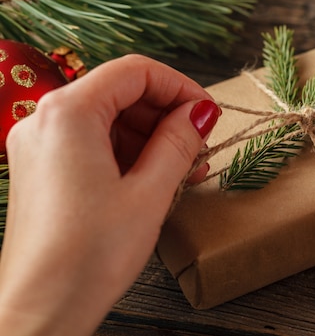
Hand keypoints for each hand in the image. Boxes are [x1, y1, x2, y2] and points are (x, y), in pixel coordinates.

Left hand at [0, 55, 219, 335]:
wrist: (40, 309)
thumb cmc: (90, 254)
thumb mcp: (149, 192)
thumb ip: (179, 141)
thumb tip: (201, 110)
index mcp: (68, 113)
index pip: (134, 72)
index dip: (179, 86)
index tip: (207, 112)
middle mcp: (45, 120)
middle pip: (120, 93)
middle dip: (167, 114)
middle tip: (201, 145)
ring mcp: (41, 145)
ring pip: (109, 119)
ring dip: (152, 137)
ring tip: (187, 169)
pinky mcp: (44, 169)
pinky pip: (94, 144)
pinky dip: (129, 153)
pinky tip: (158, 178)